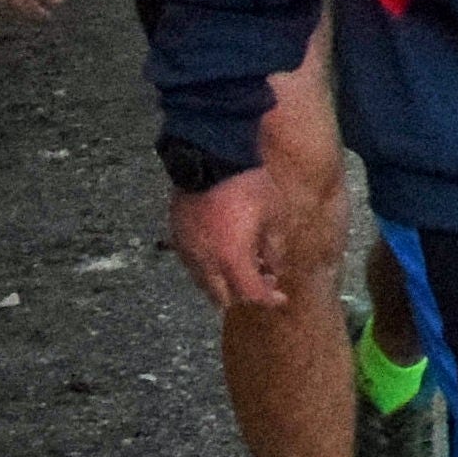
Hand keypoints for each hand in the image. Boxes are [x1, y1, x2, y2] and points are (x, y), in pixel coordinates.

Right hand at [163, 167, 287, 312]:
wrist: (210, 157)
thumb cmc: (249, 185)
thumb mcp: (274, 216)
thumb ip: (273, 248)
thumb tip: (274, 268)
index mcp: (232, 258)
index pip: (251, 295)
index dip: (268, 299)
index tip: (280, 297)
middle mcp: (205, 261)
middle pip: (223, 297)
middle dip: (245, 294)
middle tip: (263, 279)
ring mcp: (187, 250)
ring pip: (205, 283)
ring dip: (225, 282)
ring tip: (244, 264)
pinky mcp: (177, 236)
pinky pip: (193, 264)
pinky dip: (209, 266)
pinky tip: (223, 252)